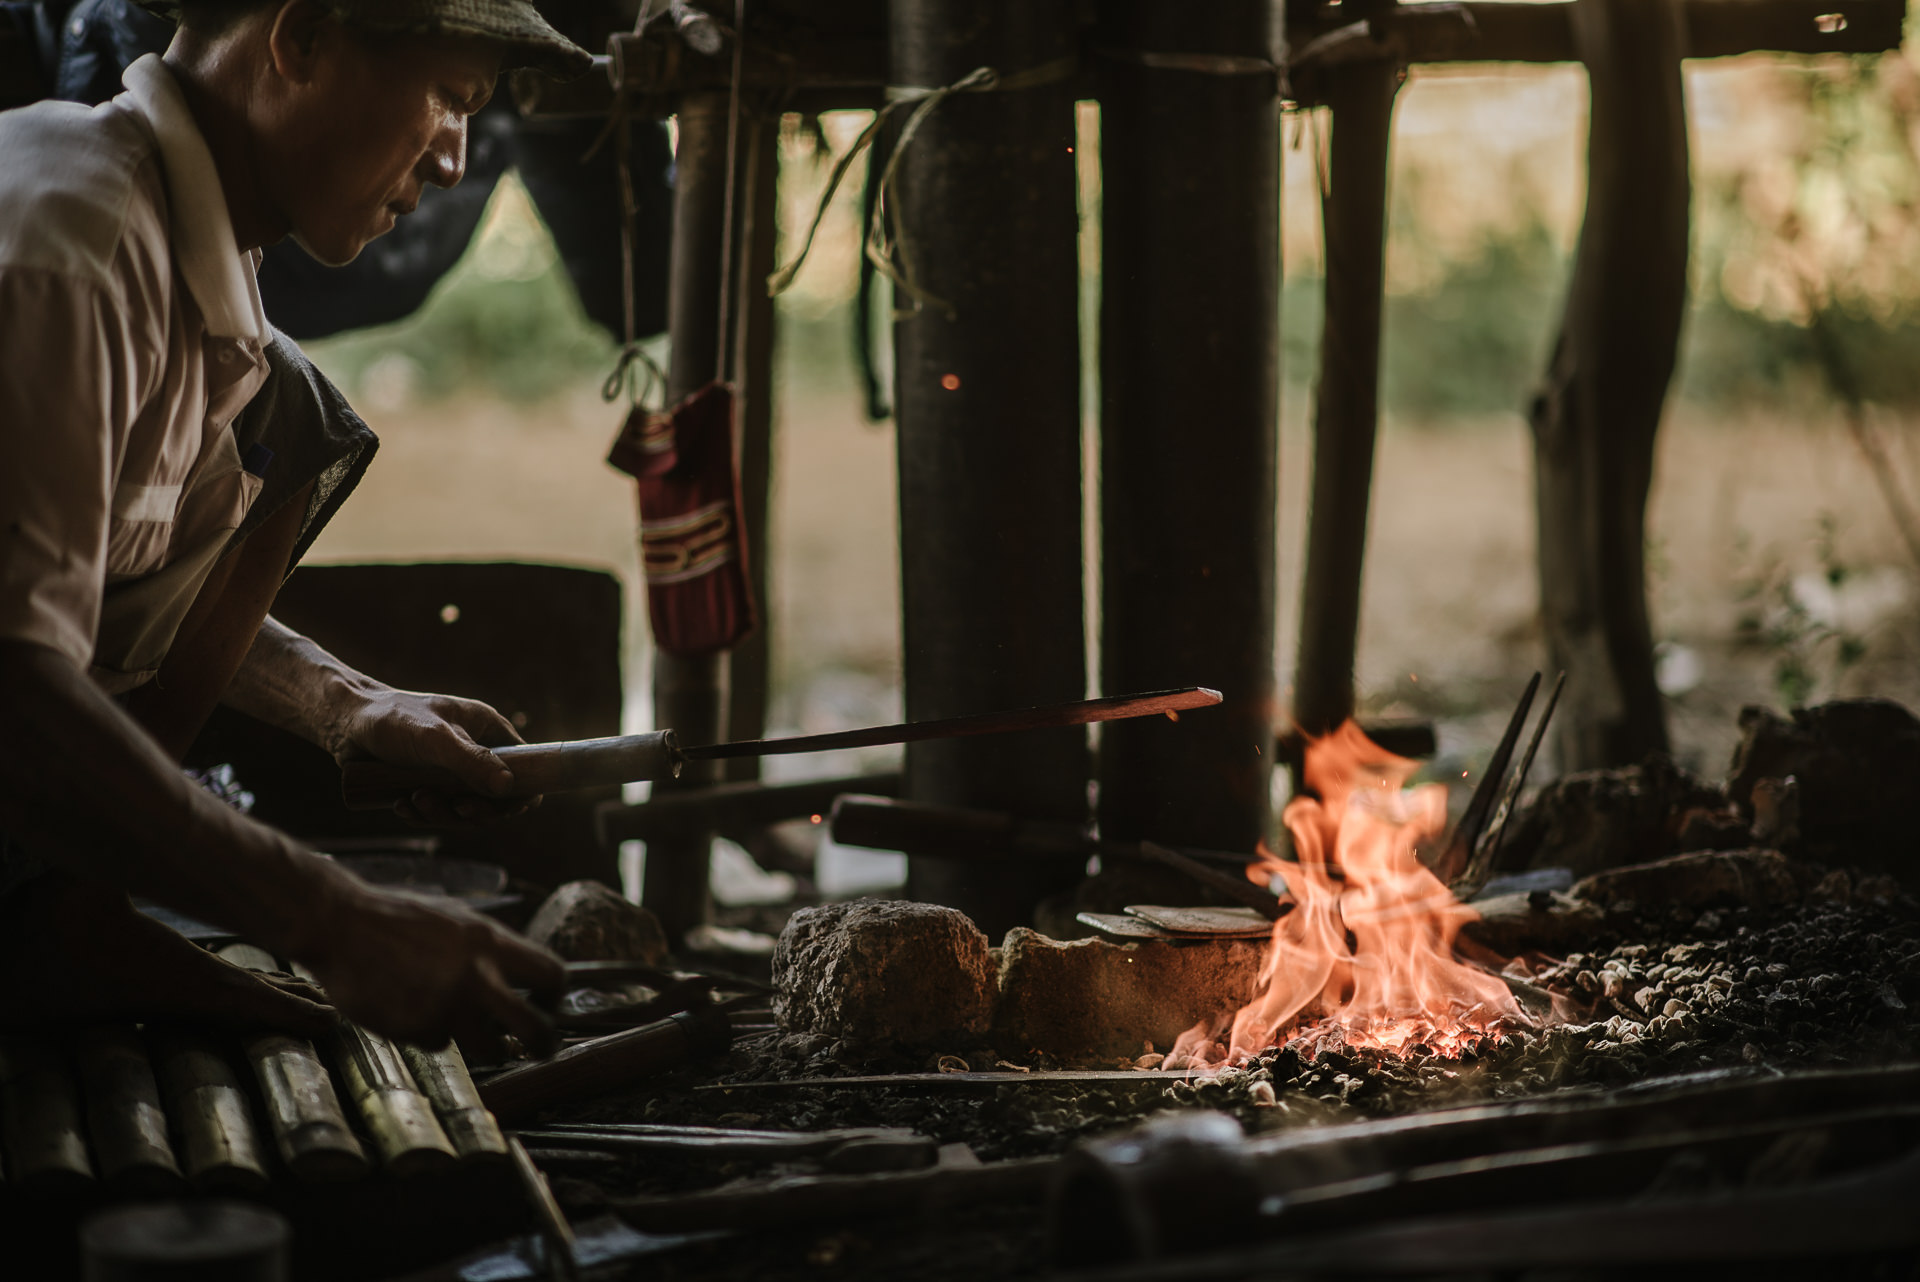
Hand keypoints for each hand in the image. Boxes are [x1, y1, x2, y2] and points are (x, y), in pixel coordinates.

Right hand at [295, 874, 563, 1056]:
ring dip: (486, 1046)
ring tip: (469, 1029)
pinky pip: (440, 1043)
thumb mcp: (459, 920)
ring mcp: (447, 1006)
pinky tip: (412, 1008)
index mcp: (491, 942)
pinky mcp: (416, 1029)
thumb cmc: (399, 919)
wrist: (340, 924)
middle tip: (539, 1049)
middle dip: (543, 1044)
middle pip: (535, 1028)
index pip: (552, 975)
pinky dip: (432, 1033)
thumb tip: (524, 974)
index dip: (554, 996)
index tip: (546, 1004)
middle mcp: (476, 976)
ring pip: (490, 1048)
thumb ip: (491, 948)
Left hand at [327, 686, 540, 825]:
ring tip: (414, 801)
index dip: (522, 792)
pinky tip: (402, 806)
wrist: (343, 722)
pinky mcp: (428, 786)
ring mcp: (452, 772)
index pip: (526, 768)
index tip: (505, 809)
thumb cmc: (392, 718)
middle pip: (497, 798)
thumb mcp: (435, 738)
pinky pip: (438, 813)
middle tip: (456, 807)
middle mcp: (476, 752)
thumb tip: (509, 788)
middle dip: (475, 809)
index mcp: (489, 731)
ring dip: (443, 814)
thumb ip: (472, 761)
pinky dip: (423, 815)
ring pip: (465, 810)